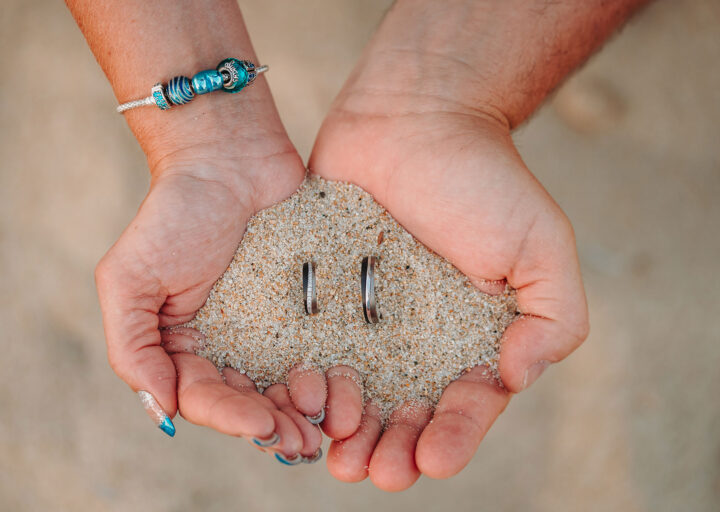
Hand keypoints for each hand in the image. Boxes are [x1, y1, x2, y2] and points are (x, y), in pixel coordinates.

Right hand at [94, 137, 323, 459]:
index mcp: (184, 346)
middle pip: (251, 401)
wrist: (229, 158)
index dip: (233, 419)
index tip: (265, 426)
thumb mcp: (129, 279)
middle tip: (304, 443)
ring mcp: (269, 327)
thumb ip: (132, 347)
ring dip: (306, 410)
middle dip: (276, 426)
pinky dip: (330, 371)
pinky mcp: (305, 307)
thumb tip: (162, 408)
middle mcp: (227, 344)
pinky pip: (318, 346)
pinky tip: (346, 384)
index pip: (205, 398)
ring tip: (328, 424)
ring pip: (288, 384)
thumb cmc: (174, 213)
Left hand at [300, 54, 588, 488]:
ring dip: (347, 432)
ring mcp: (367, 322)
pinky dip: (306, 382)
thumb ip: (554, 317)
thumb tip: (520, 376)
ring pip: (354, 394)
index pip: (466, 405)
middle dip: (393, 450)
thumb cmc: (484, 179)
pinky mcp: (323, 298)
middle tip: (376, 473)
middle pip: (405, 413)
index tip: (431, 459)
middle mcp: (418, 340)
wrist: (414, 117)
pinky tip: (296, 405)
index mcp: (472, 338)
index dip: (452, 438)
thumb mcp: (542, 245)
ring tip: (335, 459)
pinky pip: (311, 348)